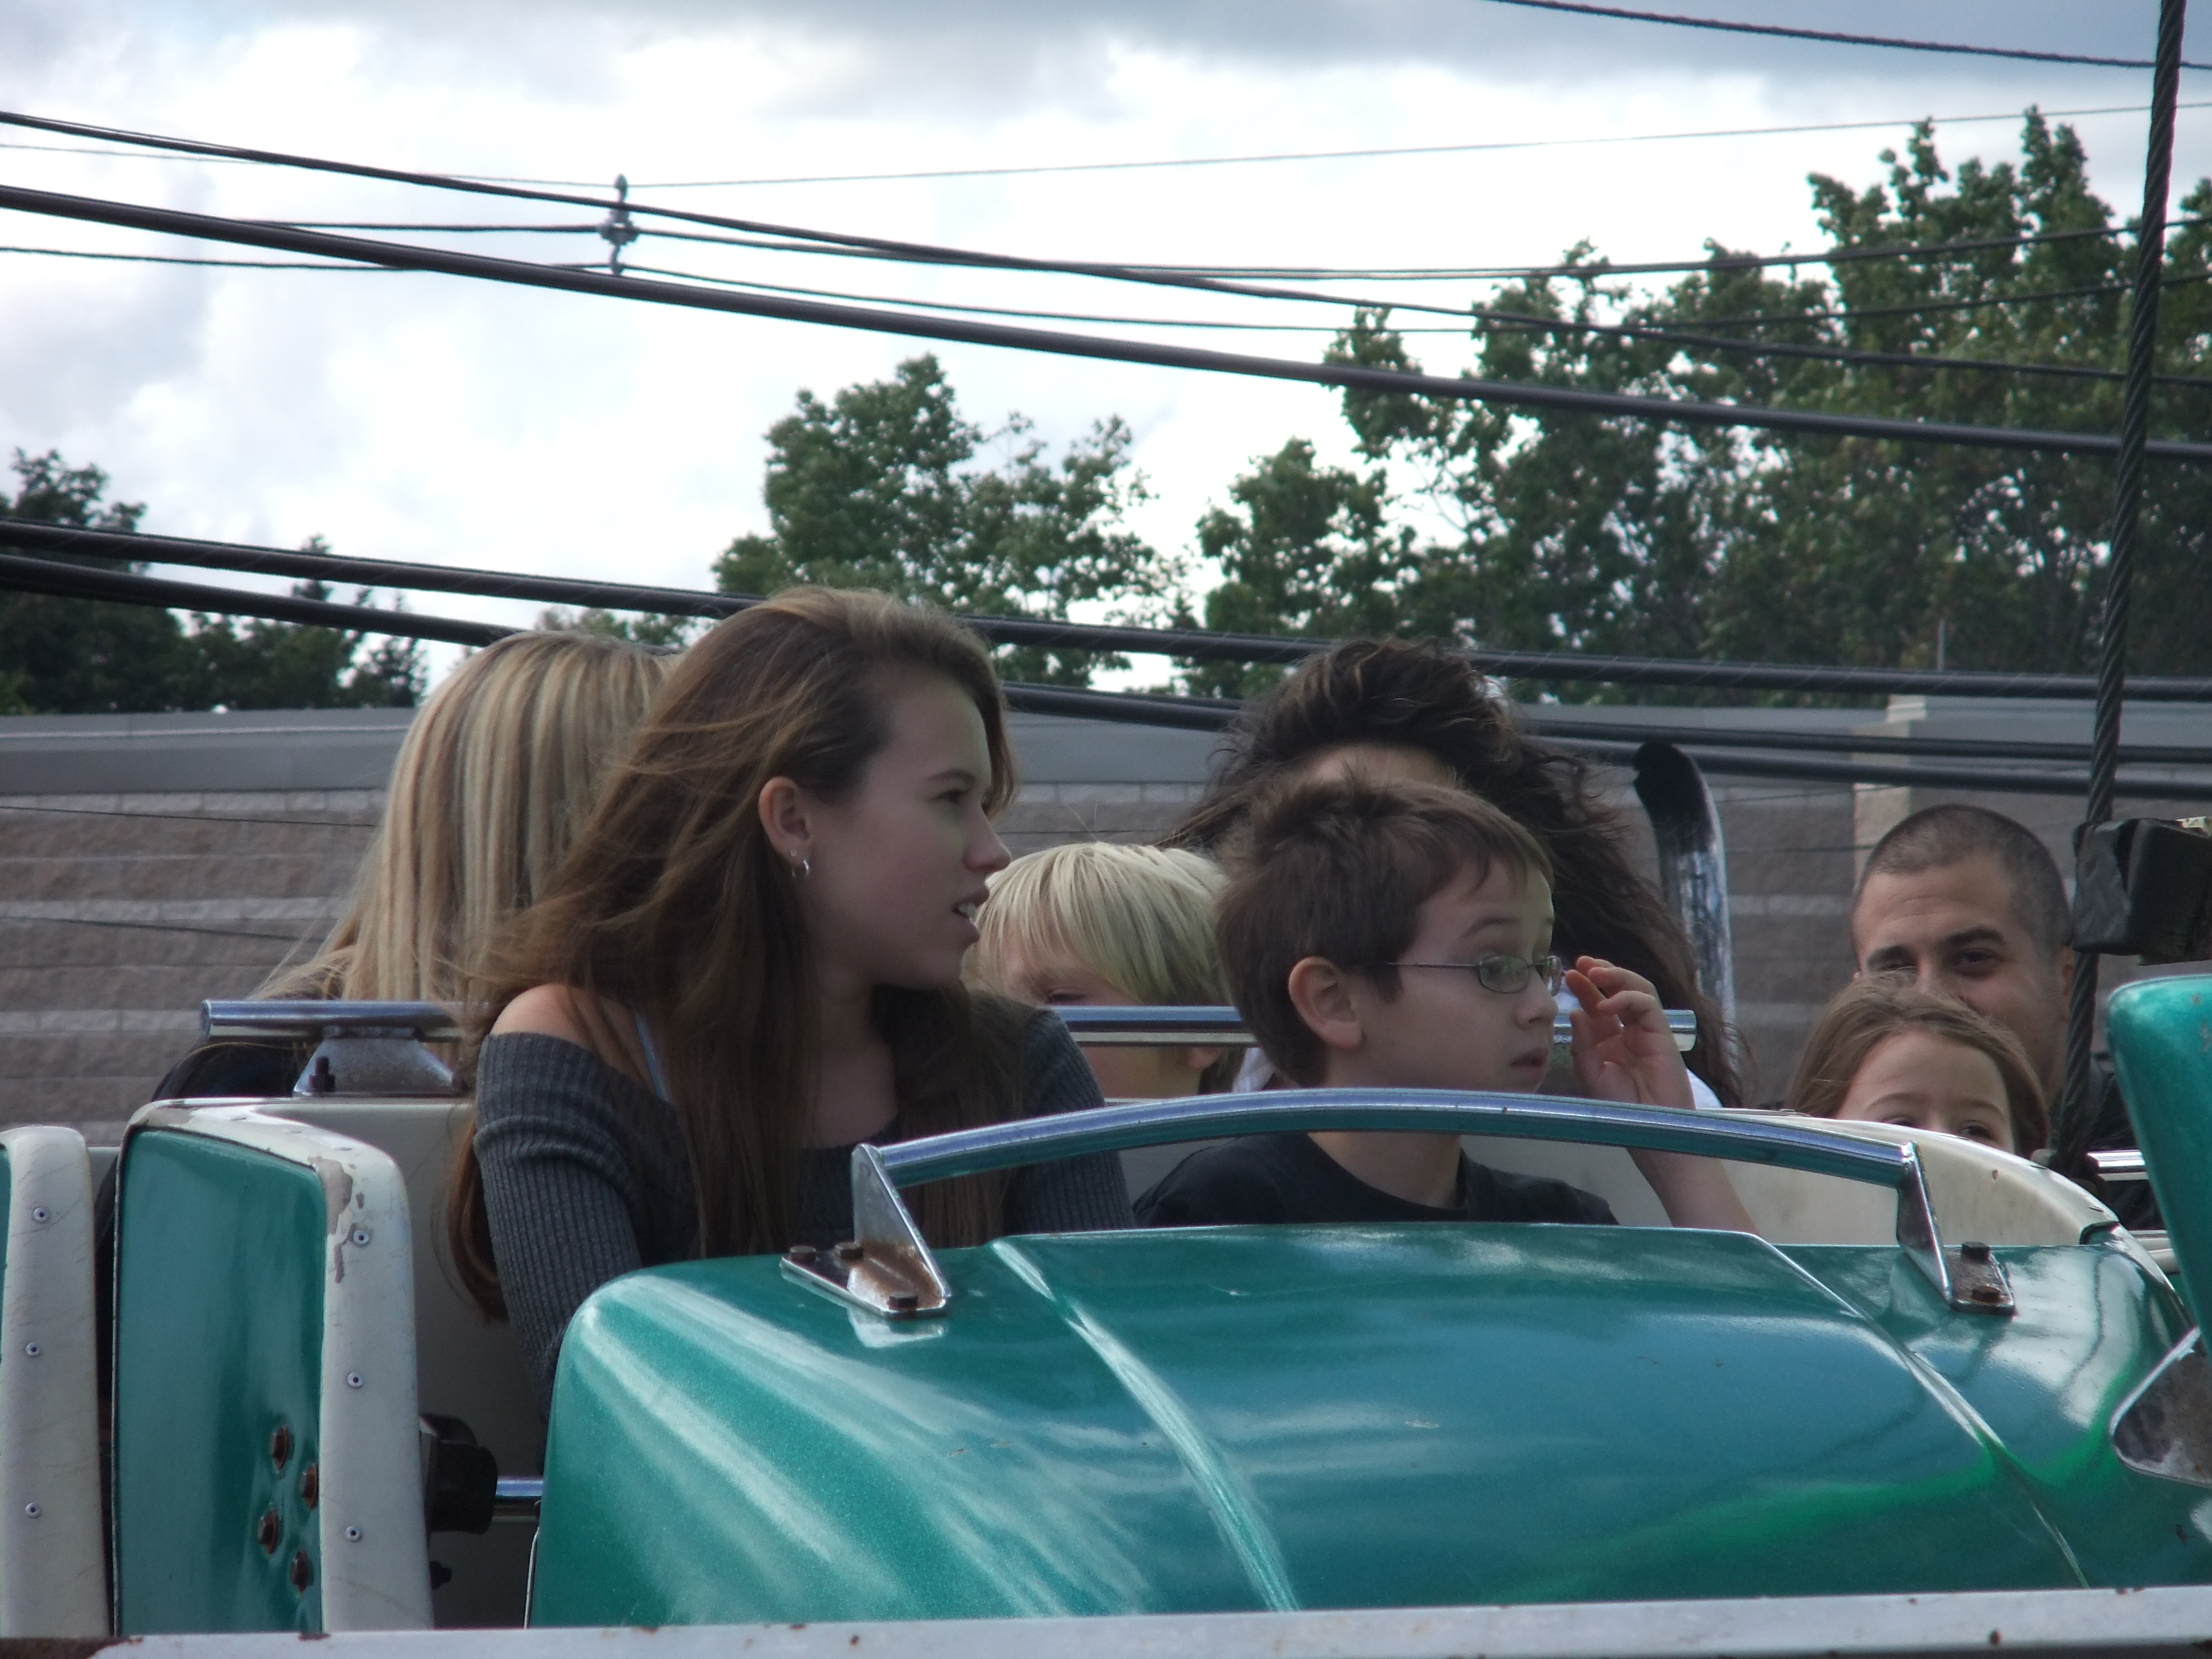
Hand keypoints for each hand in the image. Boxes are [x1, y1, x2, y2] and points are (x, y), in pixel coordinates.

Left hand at [1565, 957, 1693, 1111]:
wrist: (1649, 1127)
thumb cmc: (1621, 1107)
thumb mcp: (1591, 1074)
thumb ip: (1583, 1043)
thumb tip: (1575, 1012)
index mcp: (1609, 1040)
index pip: (1596, 1005)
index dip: (1583, 988)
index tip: (1567, 974)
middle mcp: (1628, 1031)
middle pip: (1616, 991)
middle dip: (1600, 973)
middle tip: (1581, 963)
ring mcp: (1646, 1031)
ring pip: (1637, 990)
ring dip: (1616, 976)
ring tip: (1594, 972)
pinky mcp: (1662, 1033)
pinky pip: (1647, 1005)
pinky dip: (1626, 998)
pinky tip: (1606, 1005)